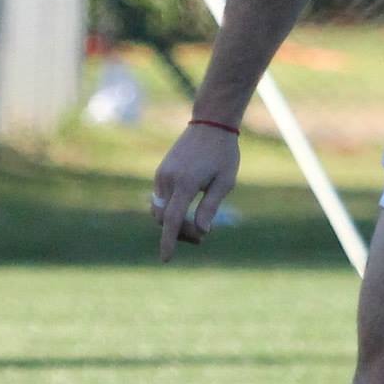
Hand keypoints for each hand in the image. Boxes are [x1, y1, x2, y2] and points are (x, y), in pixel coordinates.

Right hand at [150, 123, 240, 261]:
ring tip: (196, 228)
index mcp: (184, 183)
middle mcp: (167, 180)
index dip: (169, 241)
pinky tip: (186, 212)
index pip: (172, 220)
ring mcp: (161, 175)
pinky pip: (160, 199)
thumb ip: (210, 207)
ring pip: (159, 210)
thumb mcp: (224, 182)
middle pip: (164, 219)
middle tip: (202, 237)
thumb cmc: (223, 153)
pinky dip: (170, 210)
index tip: (166, 259)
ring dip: (173, 222)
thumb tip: (202, 231)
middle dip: (179, 232)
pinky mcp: (161, 172)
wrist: (210, 124)